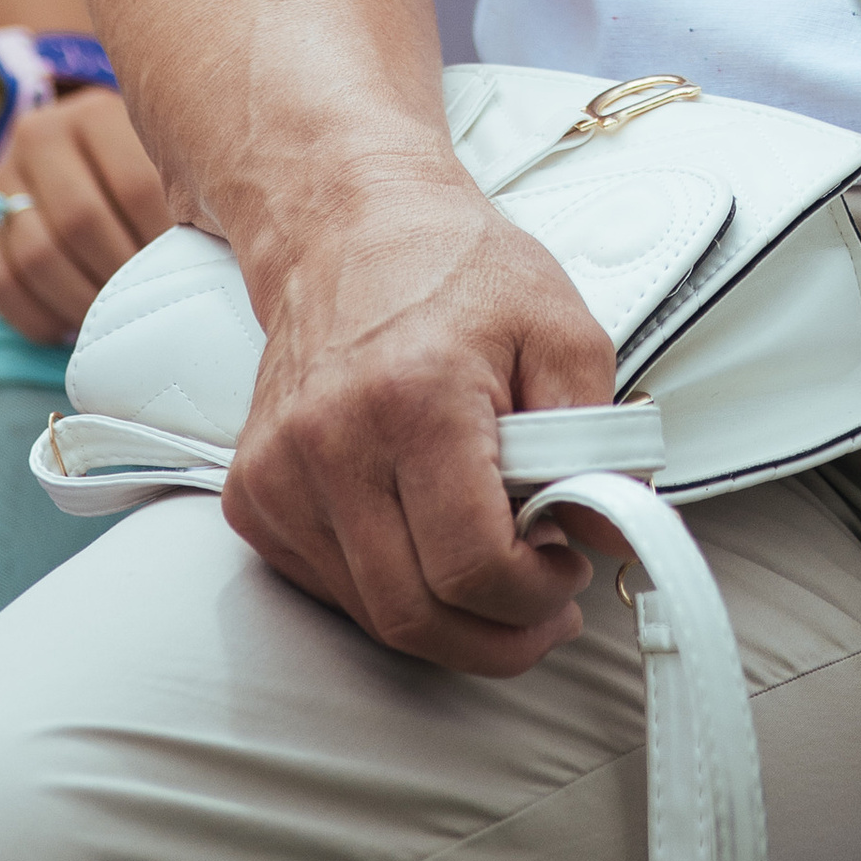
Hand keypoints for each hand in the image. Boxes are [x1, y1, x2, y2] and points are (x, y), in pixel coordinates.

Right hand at [0, 86, 170, 345]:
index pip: (136, 186)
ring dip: (82, 304)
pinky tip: (72, 330)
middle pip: (81, 223)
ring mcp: (0, 180)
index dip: (163, 241)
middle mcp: (41, 136)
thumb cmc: (136, 161)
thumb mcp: (159, 151)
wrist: (62, 143)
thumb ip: (184, 187)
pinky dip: (38, 318)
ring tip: (120, 326)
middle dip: (123, 279)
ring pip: (36, 257)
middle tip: (157, 309)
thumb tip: (227, 253)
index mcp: (97, 113)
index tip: (192, 276)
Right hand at [222, 182, 620, 677]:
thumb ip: (598, 436)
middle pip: (415, 615)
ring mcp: (278, 476)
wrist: (349, 227)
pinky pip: (329, 589)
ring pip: (371, 615)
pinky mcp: (252, 496)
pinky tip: (429, 544)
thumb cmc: (457, 271)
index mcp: (414, 399)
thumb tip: (608, 530)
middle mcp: (330, 443)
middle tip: (544, 606)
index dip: (533, 594)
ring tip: (496, 567)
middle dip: (497, 634)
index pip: (472, 565)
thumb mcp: (562, 329)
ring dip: (447, 618)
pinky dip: (391, 589)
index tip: (566, 569)